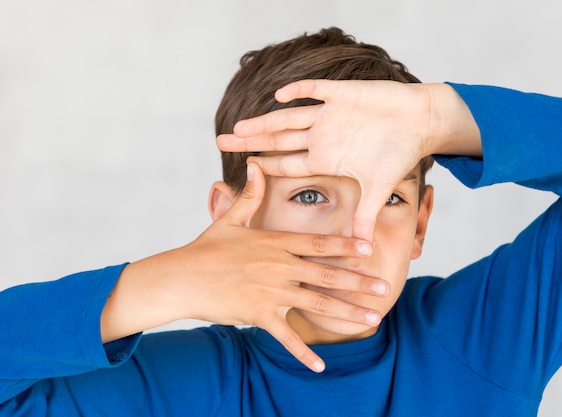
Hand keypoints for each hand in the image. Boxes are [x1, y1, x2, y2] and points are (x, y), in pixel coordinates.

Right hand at [102, 163, 388, 372]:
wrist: (179, 278)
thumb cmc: (205, 248)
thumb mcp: (229, 219)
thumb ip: (249, 195)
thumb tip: (256, 165)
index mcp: (273, 241)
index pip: (317, 242)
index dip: (345, 246)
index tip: (369, 249)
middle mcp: (277, 265)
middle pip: (325, 273)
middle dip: (358, 281)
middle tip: (383, 287)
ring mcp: (269, 291)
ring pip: (316, 303)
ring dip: (346, 312)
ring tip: (372, 318)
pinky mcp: (257, 314)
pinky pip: (285, 336)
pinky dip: (302, 352)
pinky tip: (321, 366)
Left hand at [216, 80, 480, 242]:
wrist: (421, 121)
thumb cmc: (399, 153)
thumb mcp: (379, 188)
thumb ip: (365, 216)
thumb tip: (361, 249)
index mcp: (327, 158)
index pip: (289, 163)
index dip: (265, 165)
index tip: (242, 167)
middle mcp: (323, 136)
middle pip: (279, 139)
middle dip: (250, 141)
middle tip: (220, 142)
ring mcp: (330, 115)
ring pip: (289, 117)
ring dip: (265, 121)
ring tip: (239, 125)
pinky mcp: (343, 94)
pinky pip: (317, 90)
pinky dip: (300, 91)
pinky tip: (279, 95)